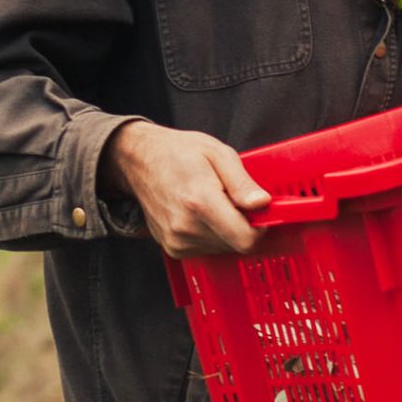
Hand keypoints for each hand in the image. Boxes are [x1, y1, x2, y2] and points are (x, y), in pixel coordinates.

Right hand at [98, 120, 272, 258]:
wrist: (139, 161)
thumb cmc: (178, 152)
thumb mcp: (217, 152)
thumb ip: (242, 182)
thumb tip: (262, 204)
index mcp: (200, 201)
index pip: (245, 238)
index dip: (261, 227)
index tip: (260, 211)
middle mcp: (186, 227)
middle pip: (236, 244)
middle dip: (243, 224)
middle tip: (232, 199)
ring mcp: (177, 241)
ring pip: (223, 248)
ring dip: (227, 230)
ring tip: (214, 202)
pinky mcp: (173, 248)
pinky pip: (207, 249)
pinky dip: (212, 235)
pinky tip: (201, 214)